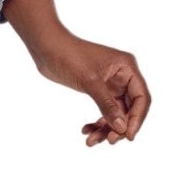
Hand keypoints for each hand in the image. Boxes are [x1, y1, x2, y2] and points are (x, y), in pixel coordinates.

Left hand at [32, 25, 151, 146]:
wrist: (46, 47)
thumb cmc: (69, 56)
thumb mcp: (90, 82)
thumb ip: (107, 105)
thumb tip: (122, 128)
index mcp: (127, 68)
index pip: (141, 98)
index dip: (137, 118)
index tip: (127, 136)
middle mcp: (123, 76)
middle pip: (130, 109)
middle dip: (119, 126)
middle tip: (108, 141)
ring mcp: (111, 84)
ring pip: (116, 113)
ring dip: (105, 128)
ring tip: (91, 141)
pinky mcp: (98, 90)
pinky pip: (104, 110)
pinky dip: (96, 122)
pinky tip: (85, 130)